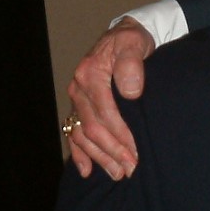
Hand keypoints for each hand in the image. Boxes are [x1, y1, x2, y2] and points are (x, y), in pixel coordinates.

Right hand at [65, 17, 154, 179]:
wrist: (125, 37)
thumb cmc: (132, 41)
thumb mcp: (134, 43)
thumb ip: (132, 64)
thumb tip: (129, 91)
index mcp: (90, 74)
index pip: (105, 112)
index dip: (121, 133)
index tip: (137, 150)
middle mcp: (78, 88)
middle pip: (92, 127)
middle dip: (112, 150)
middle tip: (131, 168)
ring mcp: (77, 99)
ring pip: (82, 135)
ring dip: (99, 157)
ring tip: (117, 174)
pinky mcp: (79, 106)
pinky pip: (73, 133)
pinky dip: (79, 154)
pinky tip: (87, 171)